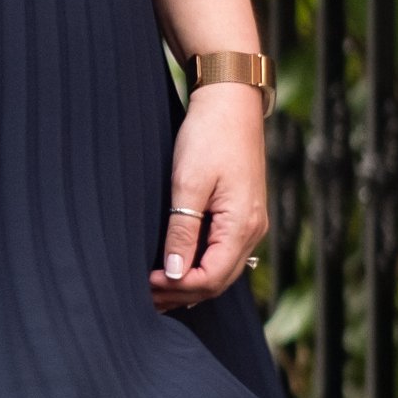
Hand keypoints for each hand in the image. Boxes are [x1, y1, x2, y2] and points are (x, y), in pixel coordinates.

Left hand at [149, 83, 269, 312]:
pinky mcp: (243, 215)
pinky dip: (200, 267)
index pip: (209, 278)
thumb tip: (175, 274)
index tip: (144, 282)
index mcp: (242, 225)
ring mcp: (251, 224)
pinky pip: (223, 255)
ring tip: (155, 290)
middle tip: (143, 296)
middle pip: (217, 282)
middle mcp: (253, 231)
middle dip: (180, 292)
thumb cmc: (208, 137)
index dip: (176, 287)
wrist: (230, 102)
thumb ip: (182, 231)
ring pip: (222, 271)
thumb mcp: (188, 184)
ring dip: (189, 283)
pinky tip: (177, 270)